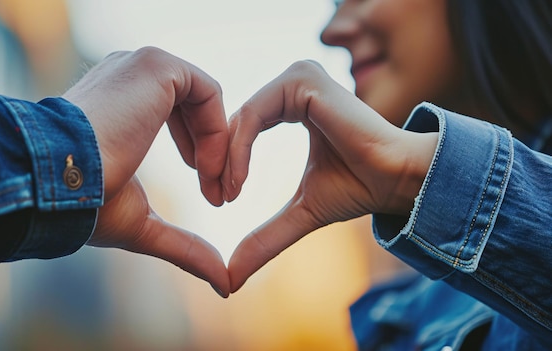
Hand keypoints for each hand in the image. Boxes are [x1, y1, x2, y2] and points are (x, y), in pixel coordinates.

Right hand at [62, 47, 229, 296]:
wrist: (55, 183)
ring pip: (206, 102)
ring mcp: (141, 66)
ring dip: (220, 147)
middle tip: (223, 197)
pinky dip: (217, 132)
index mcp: (123, 102)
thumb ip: (183, 244)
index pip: (180, 117)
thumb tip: (223, 283)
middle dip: (215, 156)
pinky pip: (208, 93)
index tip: (211, 198)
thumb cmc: (85, 203)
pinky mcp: (155, 66)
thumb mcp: (142, 223)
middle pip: (197, 110)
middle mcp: (131, 76)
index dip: (203, 157)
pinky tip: (205, 168)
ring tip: (215, 187)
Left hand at [223, 61, 437, 292]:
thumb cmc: (358, 189)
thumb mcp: (301, 212)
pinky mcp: (303, 81)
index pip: (242, 126)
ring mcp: (299, 77)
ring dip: (227, 158)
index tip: (219, 200)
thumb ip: (266, 237)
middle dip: (218, 162)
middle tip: (215, 198)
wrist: (398, 180)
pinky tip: (240, 180)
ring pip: (241, 117)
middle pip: (236, 121)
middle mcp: (294, 83)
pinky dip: (239, 148)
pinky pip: (253, 114)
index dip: (225, 163)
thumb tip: (231, 278)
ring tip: (228, 192)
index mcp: (294, 102)